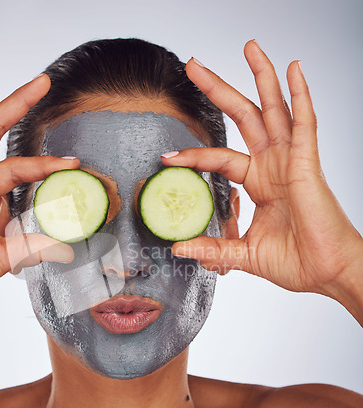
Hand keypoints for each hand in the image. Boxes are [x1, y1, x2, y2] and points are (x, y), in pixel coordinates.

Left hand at [166, 41, 362, 321]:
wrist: (327, 273)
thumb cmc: (296, 261)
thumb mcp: (243, 253)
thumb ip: (213, 248)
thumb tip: (180, 248)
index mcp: (258, 182)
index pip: (219, 157)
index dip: (194, 153)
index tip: (167, 155)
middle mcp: (272, 165)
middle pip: (242, 117)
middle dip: (218, 90)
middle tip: (193, 66)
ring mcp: (290, 161)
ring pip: (272, 110)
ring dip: (261, 77)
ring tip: (248, 47)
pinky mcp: (308, 165)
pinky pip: (304, 124)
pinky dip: (300, 96)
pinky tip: (294, 69)